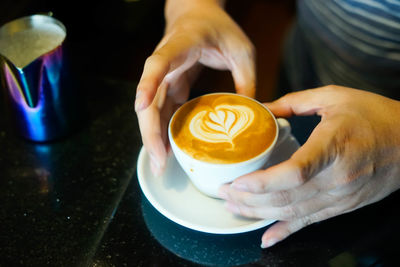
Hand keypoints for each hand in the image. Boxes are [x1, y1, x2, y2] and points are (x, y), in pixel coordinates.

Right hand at [135, 0, 255, 175]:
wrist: (197, 14)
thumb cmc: (219, 27)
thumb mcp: (242, 49)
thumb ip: (246, 78)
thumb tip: (253, 114)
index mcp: (182, 45)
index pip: (159, 63)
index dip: (148, 84)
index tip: (141, 106)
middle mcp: (166, 62)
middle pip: (150, 99)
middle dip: (150, 132)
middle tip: (159, 162)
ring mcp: (165, 76)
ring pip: (152, 110)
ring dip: (153, 138)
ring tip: (160, 165)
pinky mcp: (170, 85)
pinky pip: (163, 110)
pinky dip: (164, 130)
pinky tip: (168, 150)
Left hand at [218, 85, 399, 247]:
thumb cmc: (374, 115)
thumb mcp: (334, 97)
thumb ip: (294, 102)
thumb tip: (261, 109)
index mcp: (334, 146)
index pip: (295, 172)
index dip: (263, 182)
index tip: (237, 181)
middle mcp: (337, 178)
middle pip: (287, 197)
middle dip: (250, 199)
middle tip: (224, 193)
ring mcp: (341, 197)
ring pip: (294, 213)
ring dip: (259, 214)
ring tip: (233, 208)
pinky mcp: (343, 206)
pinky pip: (311, 222)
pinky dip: (286, 231)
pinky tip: (267, 238)